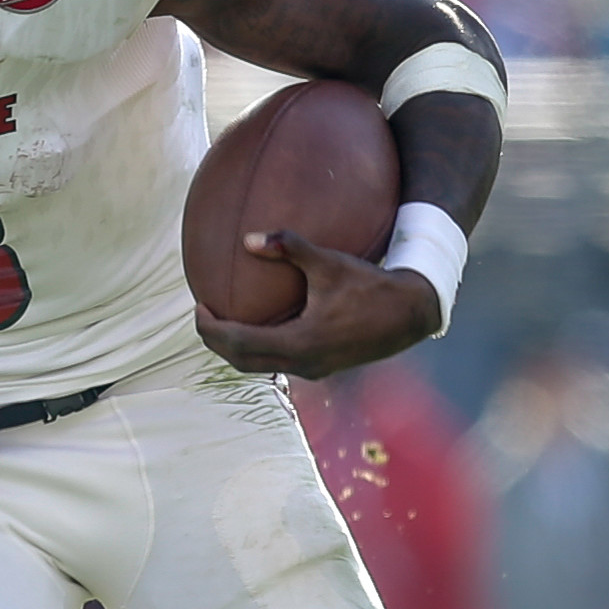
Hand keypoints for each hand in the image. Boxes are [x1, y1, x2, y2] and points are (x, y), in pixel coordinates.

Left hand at [195, 230, 441, 378]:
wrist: (410, 315)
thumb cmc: (370, 286)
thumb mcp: (330, 262)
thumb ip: (289, 247)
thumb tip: (248, 238)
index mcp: (298, 343)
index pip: (237, 343)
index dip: (210, 328)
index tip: (198, 306)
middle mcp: (302, 364)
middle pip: (241, 362)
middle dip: (216, 342)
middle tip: (204, 314)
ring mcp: (312, 369)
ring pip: (259, 366)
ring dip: (236, 347)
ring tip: (224, 319)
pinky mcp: (321, 367)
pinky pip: (277, 361)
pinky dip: (259, 347)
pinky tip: (260, 321)